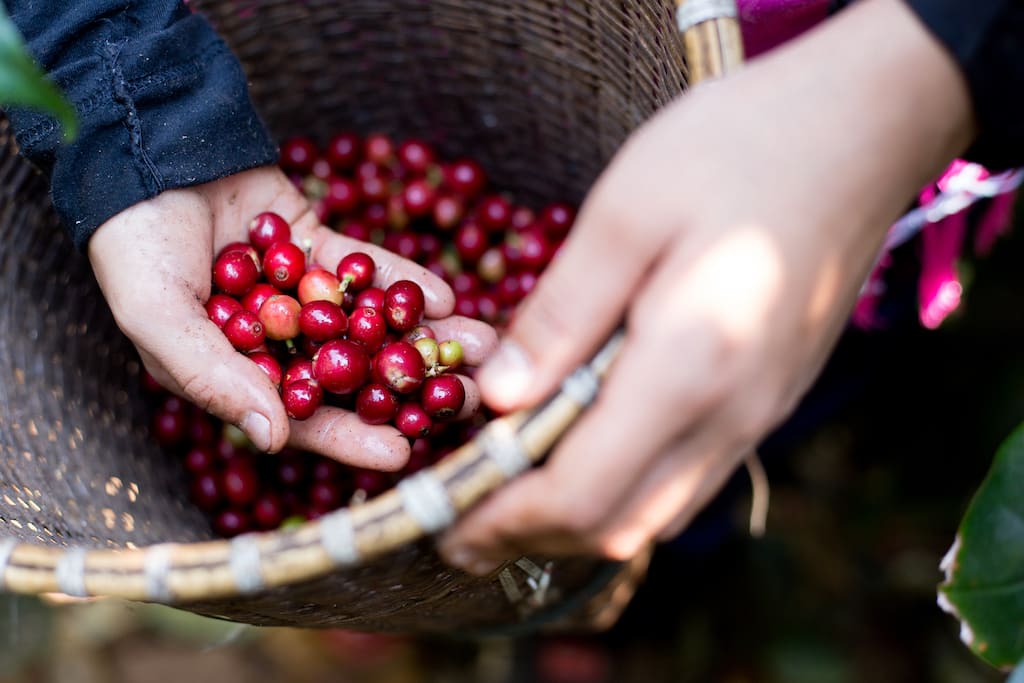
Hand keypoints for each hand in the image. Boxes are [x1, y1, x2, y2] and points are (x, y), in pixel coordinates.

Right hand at [88, 166, 497, 469]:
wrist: (144, 152)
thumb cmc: (135, 246)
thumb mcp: (158, 317)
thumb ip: (214, 377)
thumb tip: (274, 438)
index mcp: (239, 373)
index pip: (305, 416)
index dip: (351, 436)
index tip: (404, 449)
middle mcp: (278, 342)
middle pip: (353, 376)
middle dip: (411, 389)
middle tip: (470, 402)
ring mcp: (302, 295)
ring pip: (371, 325)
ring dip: (425, 337)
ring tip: (482, 348)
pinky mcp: (320, 249)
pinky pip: (367, 272)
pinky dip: (403, 284)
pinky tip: (447, 298)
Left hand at [440, 0, 973, 572]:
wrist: (864, 129)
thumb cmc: (740, 148)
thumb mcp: (626, 213)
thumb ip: (560, 316)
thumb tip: (498, 398)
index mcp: (690, 368)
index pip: (583, 493)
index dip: (504, 520)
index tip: (444, 523)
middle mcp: (732, 415)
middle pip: (619, 526)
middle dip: (530, 536)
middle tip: (461, 521)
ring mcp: (760, 414)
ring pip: (656, 513)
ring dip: (575, 519)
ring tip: (508, 494)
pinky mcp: (769, 397)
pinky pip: (686, 477)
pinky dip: (621, 489)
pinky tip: (582, 451)